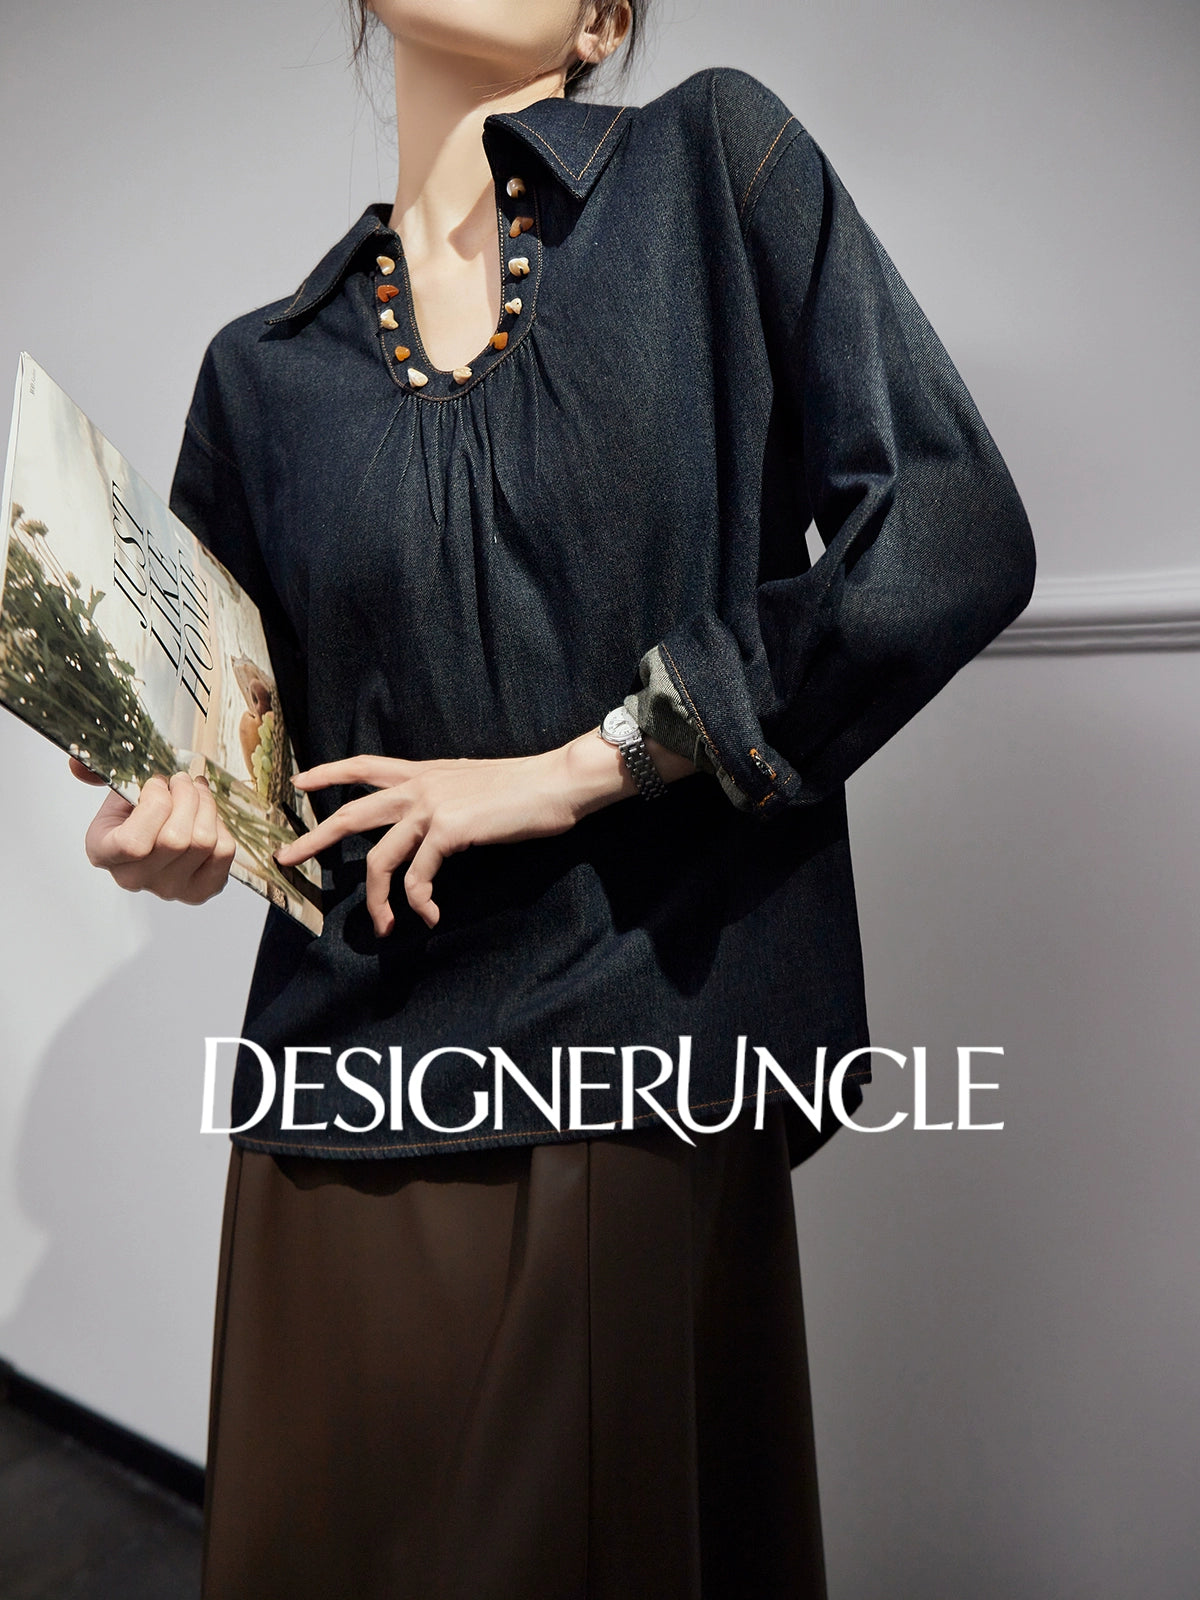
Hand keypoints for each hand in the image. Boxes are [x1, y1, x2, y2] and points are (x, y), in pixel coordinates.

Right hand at [69, 758, 237, 904]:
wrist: (157, 831)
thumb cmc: (136, 810)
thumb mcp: (116, 789)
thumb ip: (98, 773)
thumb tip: (77, 765)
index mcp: (104, 854)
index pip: (134, 844)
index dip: (155, 804)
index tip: (157, 783)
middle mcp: (134, 879)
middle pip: (176, 840)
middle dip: (186, 796)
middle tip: (182, 780)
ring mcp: (169, 889)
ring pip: (203, 842)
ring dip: (205, 805)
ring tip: (197, 790)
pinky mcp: (201, 889)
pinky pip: (224, 852)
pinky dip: (221, 826)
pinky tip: (206, 816)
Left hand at [274, 730, 692, 936]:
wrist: (556, 782)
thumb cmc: (524, 787)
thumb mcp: (473, 785)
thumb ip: (446, 798)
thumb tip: (435, 824)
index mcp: (424, 772)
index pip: (364, 765)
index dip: (329, 773)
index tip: (300, 783)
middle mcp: (419, 786)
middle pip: (352, 813)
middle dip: (315, 838)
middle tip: (286, 859)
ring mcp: (431, 807)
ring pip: (381, 858)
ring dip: (378, 899)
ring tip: (385, 927)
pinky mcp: (448, 831)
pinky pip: (419, 877)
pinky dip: (419, 902)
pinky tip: (431, 916)